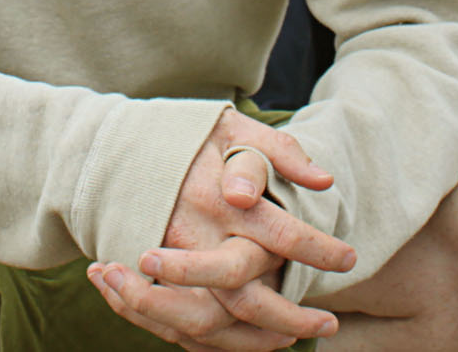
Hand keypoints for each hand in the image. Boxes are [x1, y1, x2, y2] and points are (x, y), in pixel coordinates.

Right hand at [86, 107, 352, 350]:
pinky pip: (183, 326)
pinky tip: (254, 338)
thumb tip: (324, 180)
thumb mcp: (231, 128)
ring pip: (213, 320)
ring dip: (260, 337)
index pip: (278, 232)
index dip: (317, 250)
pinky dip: (221, 342)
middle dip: (290, 315)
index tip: (349, 258)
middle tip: (330, 323)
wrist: (109, 150)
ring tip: (301, 335)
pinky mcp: (147, 281)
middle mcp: (191, 235)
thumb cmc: (183, 137)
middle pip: (243, 294)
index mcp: (217, 196)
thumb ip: (278, 151)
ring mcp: (165, 263)